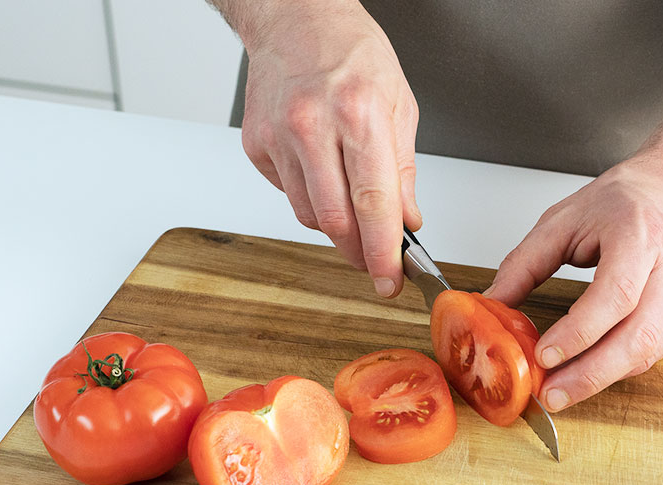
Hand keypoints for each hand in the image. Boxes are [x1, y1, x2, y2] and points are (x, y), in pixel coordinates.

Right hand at [238, 0, 419, 296]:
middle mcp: (313, 126)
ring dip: (335, 225)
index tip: (389, 281)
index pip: (373, 203)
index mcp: (359, 115)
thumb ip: (403, 171)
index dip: (382, 252)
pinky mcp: (256, 145)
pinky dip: (310, 196)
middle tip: (375, 262)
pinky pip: (288, 194)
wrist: (296, 19)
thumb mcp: (399, 106)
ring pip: (308, 215)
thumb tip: (406, 222)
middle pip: (334, 220)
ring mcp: (278, 137)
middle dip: (359, 252)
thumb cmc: (352, 54)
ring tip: (351, 203)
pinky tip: (320, 170)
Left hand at [484, 157, 662, 411]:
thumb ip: (525, 264)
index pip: (616, 295)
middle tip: (550, 395)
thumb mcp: (563, 220)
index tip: (544, 355)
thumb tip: (493, 303)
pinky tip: (588, 370)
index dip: (580, 331)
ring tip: (560, 389)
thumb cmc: (625, 201)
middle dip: (590, 374)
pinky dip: (617, 368)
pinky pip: (651, 355)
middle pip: (637, 337)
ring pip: (645, 354)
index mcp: (640, 235)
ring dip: (600, 378)